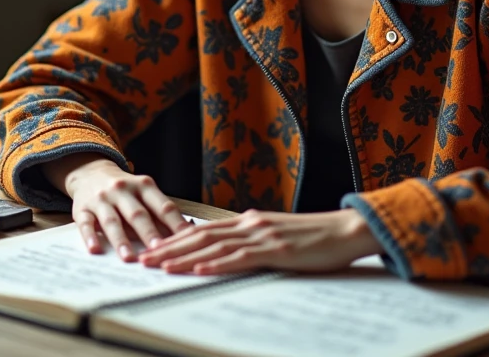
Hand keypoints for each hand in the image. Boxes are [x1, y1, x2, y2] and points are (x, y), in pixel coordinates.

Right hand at [43, 154, 190, 261]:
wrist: (91, 173)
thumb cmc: (126, 191)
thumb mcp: (145, 194)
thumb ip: (161, 213)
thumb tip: (187, 234)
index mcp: (144, 186)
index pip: (163, 206)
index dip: (175, 224)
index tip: (187, 241)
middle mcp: (123, 189)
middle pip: (138, 214)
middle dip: (149, 233)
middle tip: (159, 250)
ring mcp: (101, 198)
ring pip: (112, 220)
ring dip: (121, 240)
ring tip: (129, 258)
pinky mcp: (81, 208)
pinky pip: (86, 223)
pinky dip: (90, 237)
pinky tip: (95, 250)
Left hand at [139, 208, 379, 274]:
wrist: (347, 230)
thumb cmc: (315, 237)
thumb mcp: (278, 235)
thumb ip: (253, 240)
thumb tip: (229, 250)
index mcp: (250, 221)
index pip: (203, 229)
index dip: (174, 239)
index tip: (152, 248)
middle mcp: (251, 224)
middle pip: (200, 235)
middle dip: (168, 248)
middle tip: (141, 258)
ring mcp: (262, 236)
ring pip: (213, 246)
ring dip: (182, 256)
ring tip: (159, 266)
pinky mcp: (276, 250)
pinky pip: (240, 258)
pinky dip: (215, 264)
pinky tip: (198, 269)